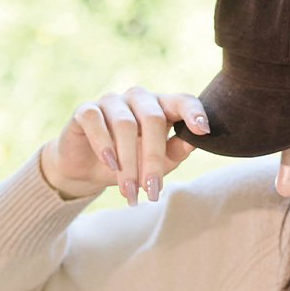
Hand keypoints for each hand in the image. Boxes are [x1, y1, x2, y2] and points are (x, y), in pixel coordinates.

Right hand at [39, 86, 210, 205]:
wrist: (88, 170)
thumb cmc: (131, 164)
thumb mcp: (159, 163)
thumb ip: (177, 150)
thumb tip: (194, 141)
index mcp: (162, 107)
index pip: (182, 101)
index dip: (194, 112)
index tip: (203, 130)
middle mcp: (138, 98)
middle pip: (153, 119)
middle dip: (153, 159)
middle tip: (152, 192)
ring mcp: (111, 101)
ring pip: (124, 124)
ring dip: (128, 163)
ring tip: (129, 192)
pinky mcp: (85, 110)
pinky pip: (95, 120)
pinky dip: (103, 144)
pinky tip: (110, 164)